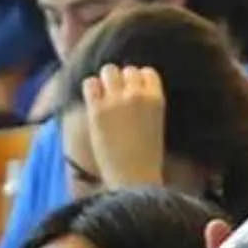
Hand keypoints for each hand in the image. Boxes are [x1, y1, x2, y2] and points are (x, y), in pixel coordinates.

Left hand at [81, 65, 166, 189]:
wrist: (134, 178)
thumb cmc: (147, 158)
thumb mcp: (156, 124)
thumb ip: (147, 103)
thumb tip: (129, 89)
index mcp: (157, 99)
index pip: (147, 72)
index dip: (139, 80)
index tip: (135, 92)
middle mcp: (137, 95)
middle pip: (126, 70)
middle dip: (121, 81)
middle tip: (117, 97)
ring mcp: (116, 100)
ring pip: (108, 71)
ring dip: (105, 82)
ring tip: (104, 98)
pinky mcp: (97, 109)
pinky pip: (90, 84)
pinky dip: (91, 89)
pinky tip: (93, 102)